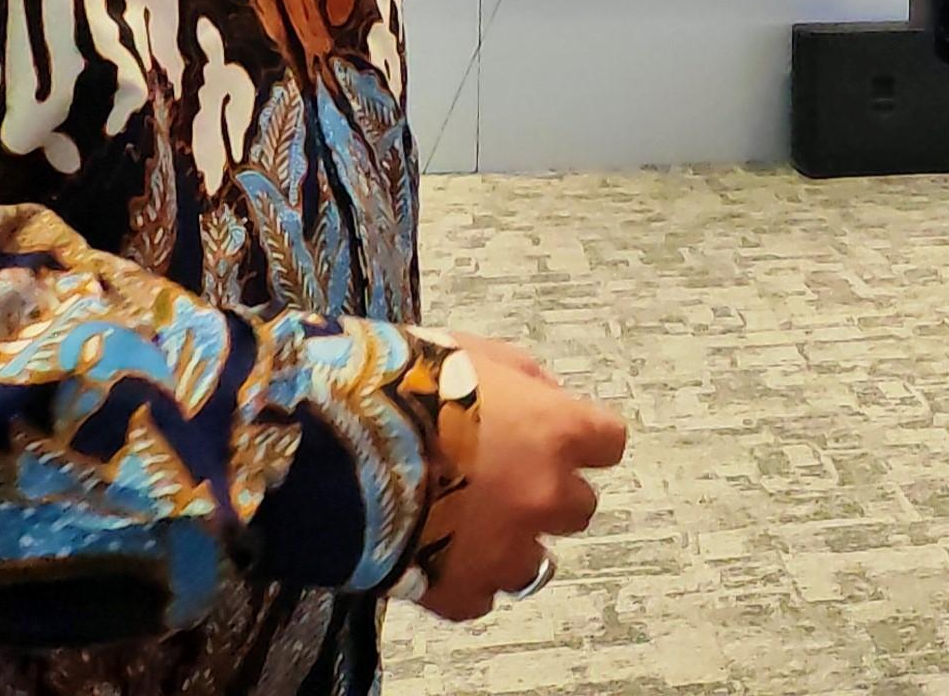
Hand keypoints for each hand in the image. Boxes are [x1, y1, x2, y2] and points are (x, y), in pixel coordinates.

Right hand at [416, 336, 627, 620]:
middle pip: (578, 508)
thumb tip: (549, 396)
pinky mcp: (459, 591)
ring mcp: (504, 551)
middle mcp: (544, 497)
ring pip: (536, 565)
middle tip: (504, 479)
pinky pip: (479, 596)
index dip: (582, 440)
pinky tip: (431, 554)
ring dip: (511, 545)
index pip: (608, 442)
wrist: (340, 444)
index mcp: (555, 432)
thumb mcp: (473, 352)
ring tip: (466, 526)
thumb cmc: (406, 383)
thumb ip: (524, 377)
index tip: (557, 436)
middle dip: (548, 495)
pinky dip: (462, 579)